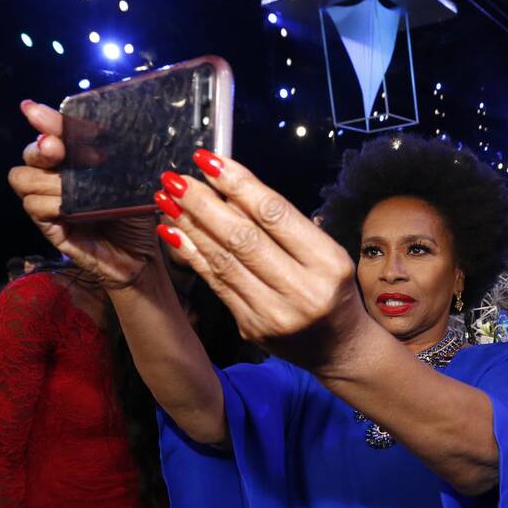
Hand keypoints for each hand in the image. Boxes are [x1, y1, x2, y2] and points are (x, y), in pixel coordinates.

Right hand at [7, 100, 159, 288]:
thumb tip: (114, 132)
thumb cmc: (138, 216)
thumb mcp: (132, 180)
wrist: (143, 257)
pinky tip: (70, 205)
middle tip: (59, 147)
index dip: (46, 121)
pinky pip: (34, 206)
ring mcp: (50, 202)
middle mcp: (58, 178)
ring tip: (76, 184)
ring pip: (24, 177)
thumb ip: (120, 157)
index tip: (35, 111)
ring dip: (48, 177)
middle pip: (32, 153)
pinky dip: (50, 202)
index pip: (54, 134)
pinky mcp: (49, 226)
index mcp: (76, 161)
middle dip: (42, 147)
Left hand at [155, 151, 363, 371]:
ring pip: (223, 260)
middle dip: (202, 203)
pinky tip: (174, 233)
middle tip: (175, 178)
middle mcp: (303, 290)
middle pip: (242, 237)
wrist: (339, 346)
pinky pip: (216, 284)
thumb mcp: (325, 252)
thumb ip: (284, 226)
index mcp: (328, 263)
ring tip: (167, 199)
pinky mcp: (252, 328)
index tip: (209, 160)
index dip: (238, 184)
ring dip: (190, 225)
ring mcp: (275, 313)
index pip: (275, 215)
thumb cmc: (331, 288)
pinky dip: (193, 255)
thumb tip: (229, 190)